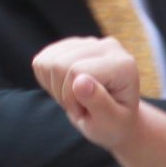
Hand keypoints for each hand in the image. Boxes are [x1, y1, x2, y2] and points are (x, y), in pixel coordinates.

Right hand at [32, 37, 143, 152]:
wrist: (116, 120)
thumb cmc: (114, 124)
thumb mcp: (109, 122)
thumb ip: (98, 102)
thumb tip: (80, 80)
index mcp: (122, 64)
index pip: (76, 70)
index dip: (71, 98)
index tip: (86, 112)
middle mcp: (108, 46)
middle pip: (60, 63)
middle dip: (62, 92)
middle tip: (79, 107)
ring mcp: (89, 42)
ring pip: (48, 60)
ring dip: (54, 87)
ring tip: (75, 99)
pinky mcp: (73, 45)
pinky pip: (42, 60)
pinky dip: (48, 80)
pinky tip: (66, 89)